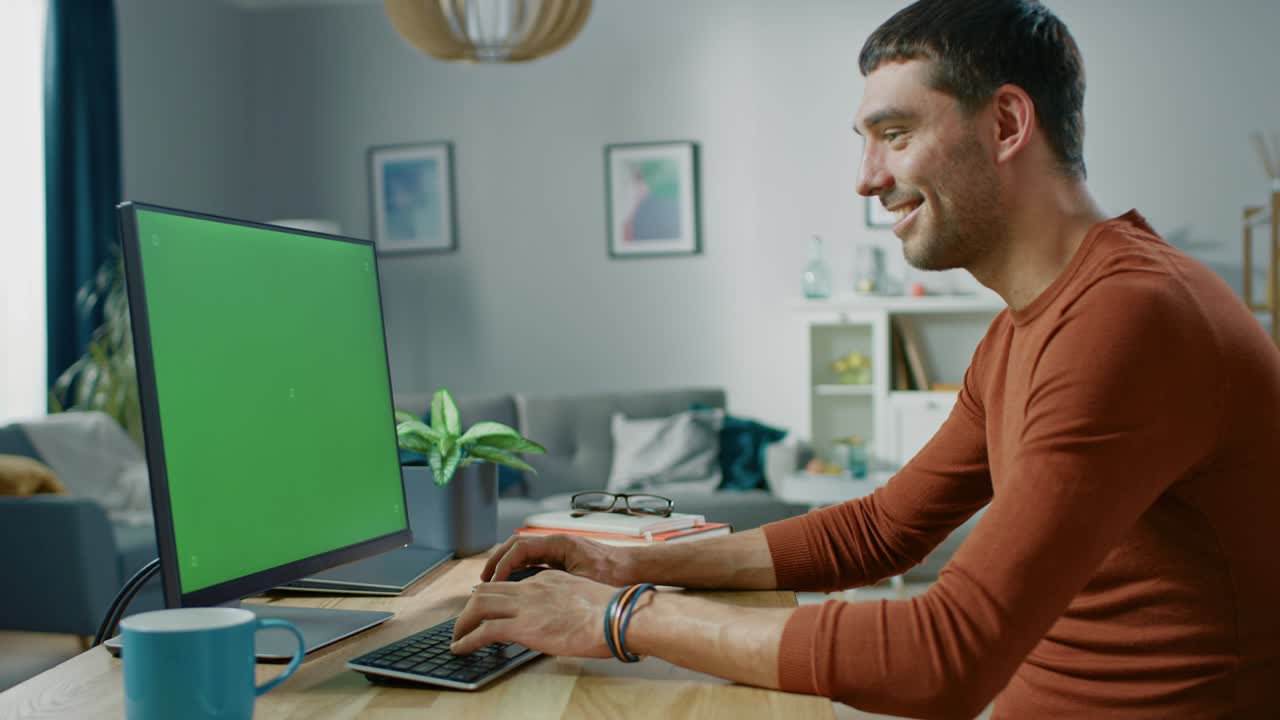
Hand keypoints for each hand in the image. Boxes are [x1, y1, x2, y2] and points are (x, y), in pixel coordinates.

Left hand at [450, 569, 615, 657]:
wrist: (616, 615)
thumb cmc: (610, 613)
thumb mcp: (582, 599)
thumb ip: (566, 604)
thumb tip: (562, 620)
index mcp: (547, 579)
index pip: (512, 584)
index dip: (495, 596)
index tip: (487, 607)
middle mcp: (532, 587)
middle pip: (488, 589)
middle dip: (471, 606)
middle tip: (464, 622)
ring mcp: (525, 605)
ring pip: (479, 605)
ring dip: (463, 621)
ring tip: (457, 637)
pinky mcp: (522, 626)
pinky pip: (484, 630)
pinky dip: (467, 639)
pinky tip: (461, 648)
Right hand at [482, 534, 634, 586]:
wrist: (635, 570)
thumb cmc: (614, 575)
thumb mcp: (582, 582)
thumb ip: (555, 586)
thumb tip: (529, 596)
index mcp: (559, 543)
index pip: (520, 548)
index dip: (502, 564)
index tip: (492, 582)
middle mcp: (556, 543)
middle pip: (517, 546)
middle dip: (497, 562)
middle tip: (483, 581)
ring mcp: (559, 550)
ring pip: (524, 553)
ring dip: (507, 566)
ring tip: (493, 584)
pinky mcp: (563, 560)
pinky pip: (534, 562)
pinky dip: (520, 571)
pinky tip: (514, 587)